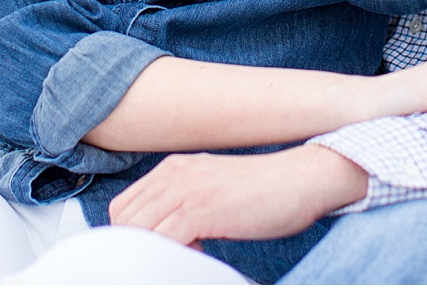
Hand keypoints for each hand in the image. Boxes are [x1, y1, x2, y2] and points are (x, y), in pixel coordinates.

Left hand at [109, 145, 366, 246]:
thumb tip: (167, 234)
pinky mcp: (202, 208)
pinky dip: (173, 256)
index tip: (156, 250)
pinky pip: (164, 240)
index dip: (132, 234)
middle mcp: (173, 174)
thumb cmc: (265, 190)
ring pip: (139, 231)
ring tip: (186, 256)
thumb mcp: (213, 187)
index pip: (124, 206)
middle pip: (125, 220)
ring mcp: (186, 190)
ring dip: (155, 252)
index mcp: (173, 168)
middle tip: (169, 258)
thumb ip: (185, 202)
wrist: (302, 178)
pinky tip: (200, 254)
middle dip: (139, 247)